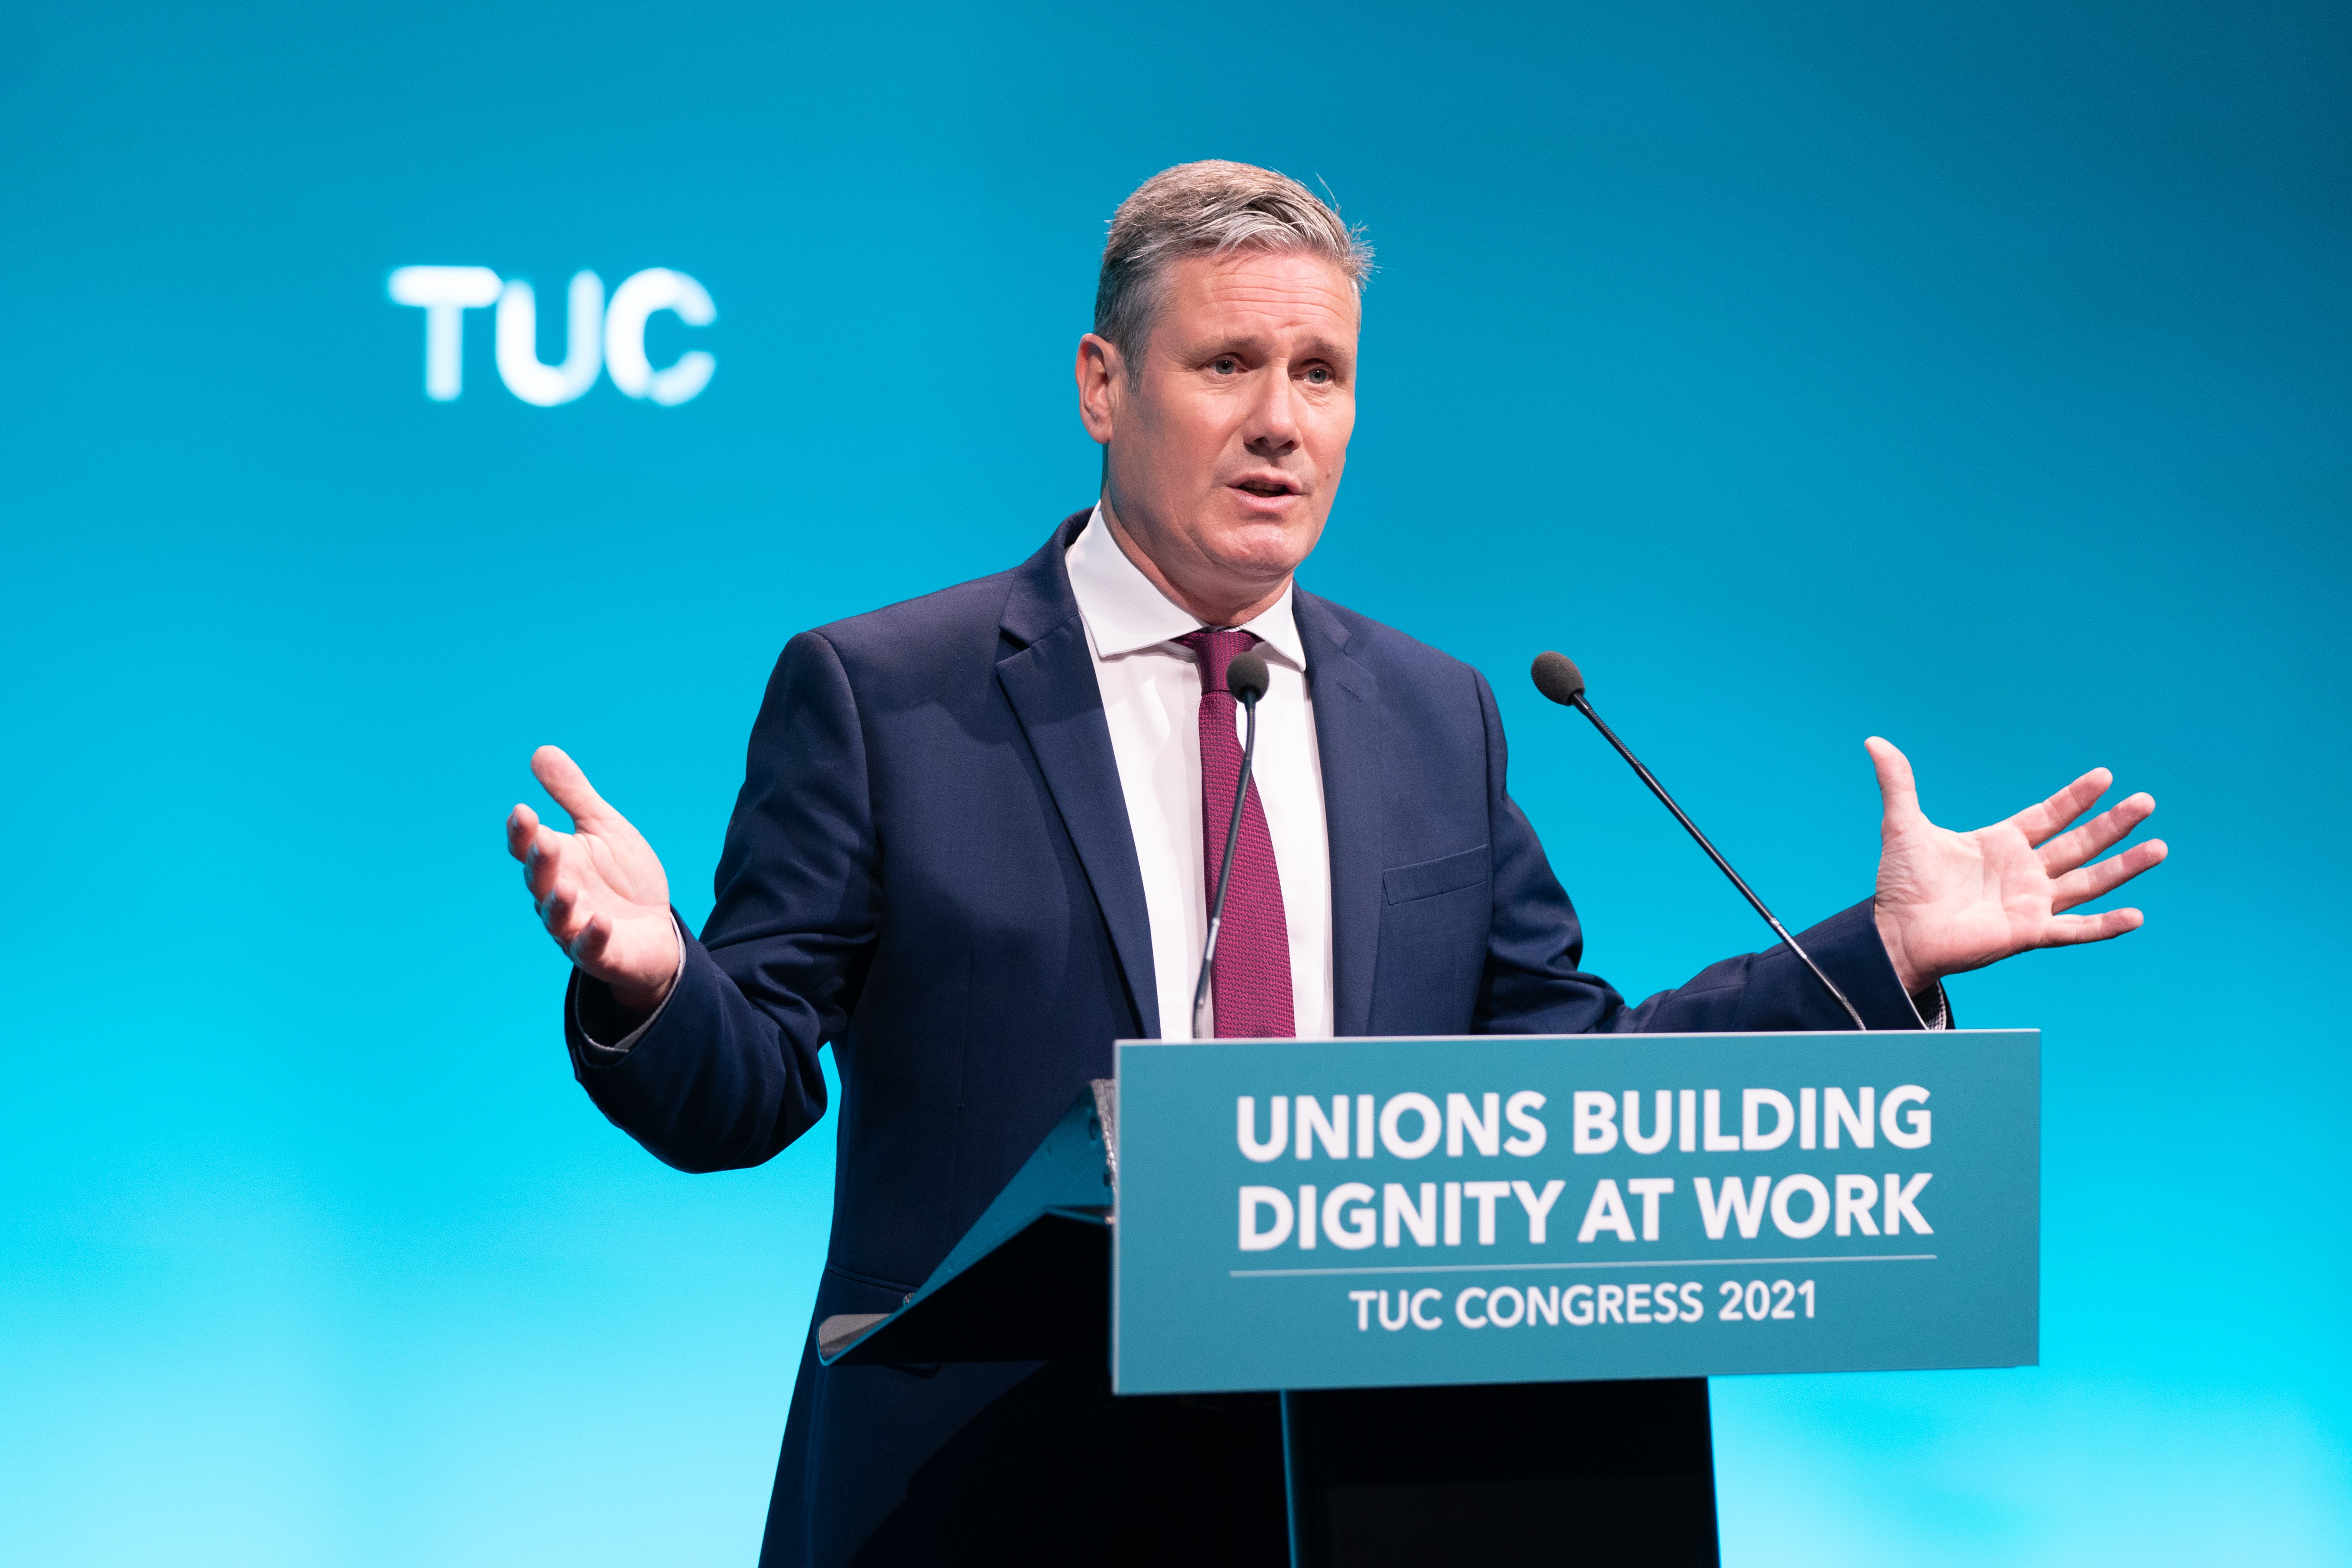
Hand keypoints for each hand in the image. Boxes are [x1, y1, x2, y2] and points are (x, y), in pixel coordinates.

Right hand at [506, 745, 679, 1013]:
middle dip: (541, 861)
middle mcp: (558, 895)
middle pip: (540, 879)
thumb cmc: (623, 877)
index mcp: (557, 862)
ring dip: (560, 904)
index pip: (529, 845)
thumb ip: (573, 795)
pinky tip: (602, 924)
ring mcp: (576, 927)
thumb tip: (541, 751)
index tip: (522, 810)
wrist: (655, 928)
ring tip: (567, 889)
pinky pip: (591, 948)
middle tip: (544, 840)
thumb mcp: (603, 827)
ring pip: (558, 918)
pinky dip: (593, 937)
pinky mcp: (601, 953)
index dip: (522, 832)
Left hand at [1867, 737, 2166, 995]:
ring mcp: (2031, 903)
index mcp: (2001, 844)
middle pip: (2079, 843)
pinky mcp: (2029, 933)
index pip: (2049, 815)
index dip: (2076, 797)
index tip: (2105, 776)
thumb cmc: (1900, 884)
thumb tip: (1874, 740)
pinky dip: (2105, 926)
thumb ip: (1898, 783)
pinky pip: (2075, 930)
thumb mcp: (1902, 826)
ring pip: (2088, 881)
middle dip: (2113, 824)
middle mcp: (2023, 872)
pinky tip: (2135, 915)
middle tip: (2147, 801)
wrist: (1895, 932)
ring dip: (2123, 866)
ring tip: (2159, 847)